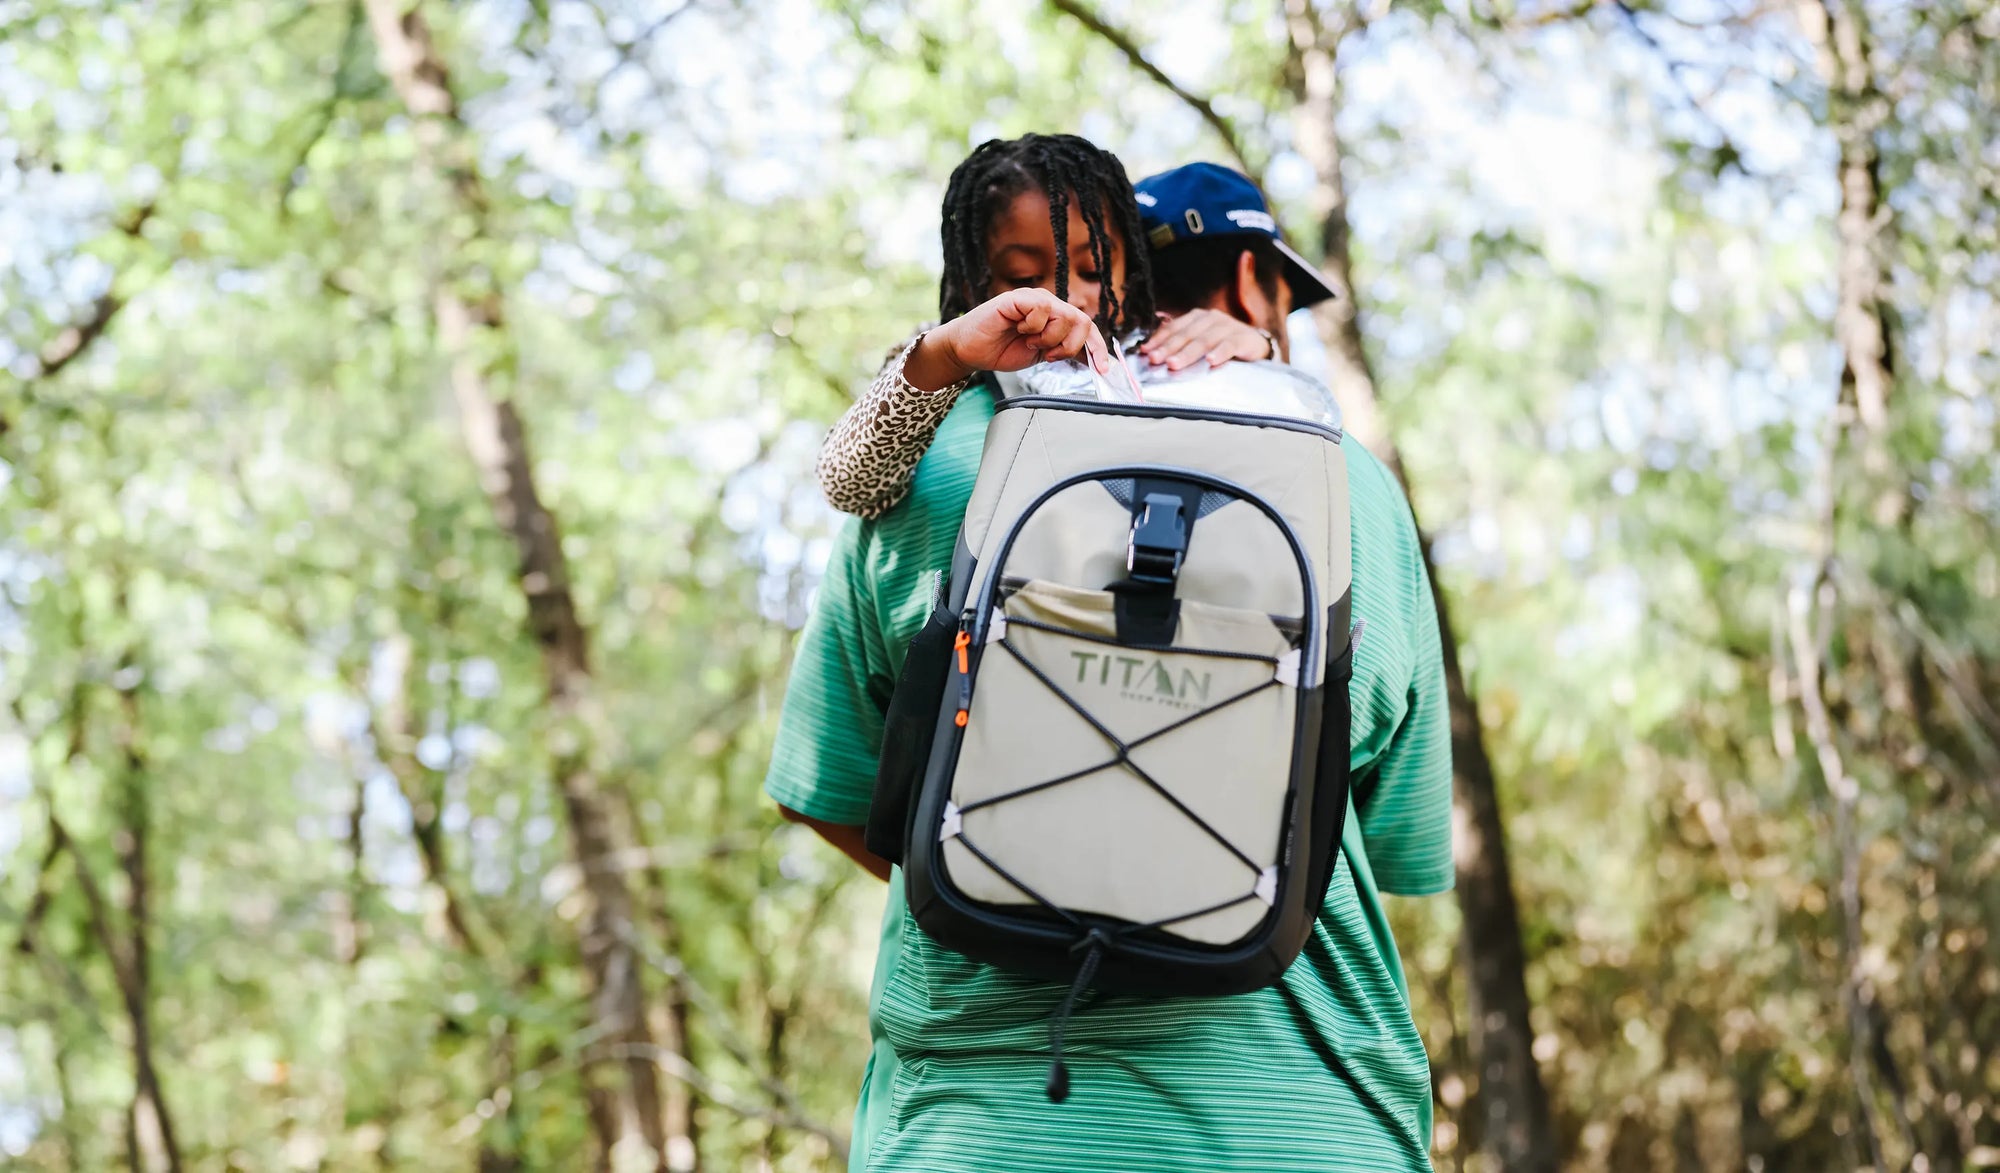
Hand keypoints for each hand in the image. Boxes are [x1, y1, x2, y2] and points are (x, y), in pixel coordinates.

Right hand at [904, 289, 1109, 391]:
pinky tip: (1020, 330)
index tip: (1103, 369)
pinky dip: (1034, 326)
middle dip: (1069, 346)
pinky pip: (1042, 308)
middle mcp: (1049, 305)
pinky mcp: (1018, 298)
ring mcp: (1035, 299)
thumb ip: (1066, 352)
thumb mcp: (1042, 355)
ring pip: (1065, 315)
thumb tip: (1095, 361)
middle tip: (1049, 355)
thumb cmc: (1001, 350)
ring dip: (1050, 338)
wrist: (970, 350)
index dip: (1097, 348)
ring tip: (1031, 342)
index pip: (1087, 328)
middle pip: (1082, 321)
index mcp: (1057, 318)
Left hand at [1138, 308, 1273, 371]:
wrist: (1255, 344)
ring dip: (1187, 353)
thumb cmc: (1222, 344)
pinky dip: (1219, 353)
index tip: (1145, 351)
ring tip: (1174, 363)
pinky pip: (1229, 346)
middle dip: (1168, 348)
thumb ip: (1181, 343)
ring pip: (1204, 341)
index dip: (1159, 339)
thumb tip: (1152, 351)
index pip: (1174, 328)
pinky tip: (1211, 361)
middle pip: (1186, 335)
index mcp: (1197, 317)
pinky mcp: (1242, 338)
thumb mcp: (1201, 340)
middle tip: (1155, 359)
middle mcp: (1210, 318)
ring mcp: (1227, 327)